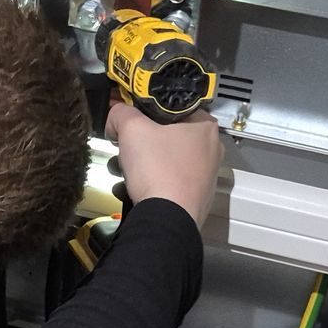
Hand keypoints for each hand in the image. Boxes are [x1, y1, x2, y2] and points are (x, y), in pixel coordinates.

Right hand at [106, 103, 222, 225]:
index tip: (131, 123)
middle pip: (168, 137)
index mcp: (205, 126)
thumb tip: (116, 116)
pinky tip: (135, 191)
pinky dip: (152, 185)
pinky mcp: (197, 198)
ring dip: (143, 165)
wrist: (167, 219)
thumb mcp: (132, 129)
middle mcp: (211, 150)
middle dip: (142, 144)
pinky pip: (170, 183)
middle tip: (126, 149)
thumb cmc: (158, 169)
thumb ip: (121, 113)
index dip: (147, 112)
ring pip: (167, 162)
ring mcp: (206, 176)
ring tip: (125, 173)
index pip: (172, 108)